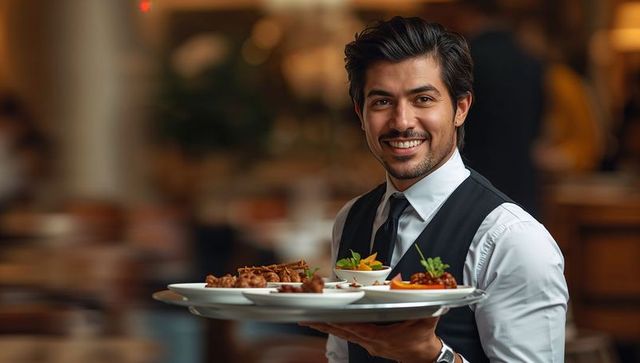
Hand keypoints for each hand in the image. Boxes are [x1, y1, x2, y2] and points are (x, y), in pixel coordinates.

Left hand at [300, 317, 441, 361]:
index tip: (328, 316)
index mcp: (383, 337)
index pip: (358, 329)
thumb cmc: (424, 336)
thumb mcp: (426, 318)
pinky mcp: (368, 344)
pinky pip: (348, 335)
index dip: (342, 323)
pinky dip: (335, 328)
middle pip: (344, 332)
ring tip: (307, 319)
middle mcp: (372, 343)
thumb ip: (422, 303)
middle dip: (324, 324)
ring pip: (343, 334)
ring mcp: (368, 345)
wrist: (424, 356)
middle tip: (305, 317)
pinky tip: (323, 323)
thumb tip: (413, 285)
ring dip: (325, 326)